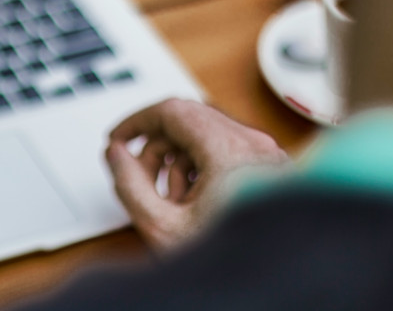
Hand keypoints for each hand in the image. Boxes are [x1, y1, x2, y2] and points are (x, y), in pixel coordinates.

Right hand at [104, 98, 288, 250]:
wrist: (276, 283)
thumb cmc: (235, 262)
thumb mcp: (164, 227)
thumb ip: (130, 185)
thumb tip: (116, 154)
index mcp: (230, 151)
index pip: (172, 111)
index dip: (136, 122)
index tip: (118, 139)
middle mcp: (254, 145)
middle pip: (188, 121)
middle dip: (156, 148)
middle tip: (137, 176)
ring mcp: (267, 155)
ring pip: (206, 137)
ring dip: (178, 161)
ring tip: (171, 201)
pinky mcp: (272, 168)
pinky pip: (226, 152)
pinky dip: (202, 168)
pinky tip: (195, 203)